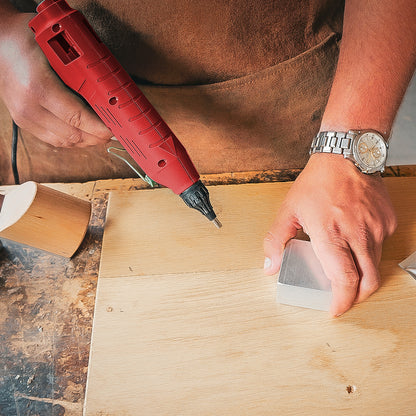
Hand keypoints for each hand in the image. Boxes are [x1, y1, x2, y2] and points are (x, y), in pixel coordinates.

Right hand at [0, 13, 111, 146]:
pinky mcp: (23, 122)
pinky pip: (53, 140)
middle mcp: (29, 106)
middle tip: (113, 133)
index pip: (76, 118)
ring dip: (86, 141)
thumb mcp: (58, 49)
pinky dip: (72, 140)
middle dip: (97, 137)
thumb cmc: (27, 40)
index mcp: (38, 87)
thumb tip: (109, 92)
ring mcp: (24, 117)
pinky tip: (84, 133)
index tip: (115, 129)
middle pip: (72, 135)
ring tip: (101, 134)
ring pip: (64, 142)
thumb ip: (81, 70)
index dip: (99, 128)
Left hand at [263, 153, 396, 315]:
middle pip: (369, 281)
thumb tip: (270, 266)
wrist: (346, 156)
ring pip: (376, 264)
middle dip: (357, 297)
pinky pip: (381, 246)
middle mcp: (359, 234)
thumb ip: (276, 240)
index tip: (335, 309)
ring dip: (363, 274)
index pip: (344, 280)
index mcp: (331, 234)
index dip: (342, 301)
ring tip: (348, 269)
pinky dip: (369, 252)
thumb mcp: (289, 210)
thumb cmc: (318, 182)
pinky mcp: (388, 222)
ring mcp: (377, 228)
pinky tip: (355, 241)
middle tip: (344, 298)